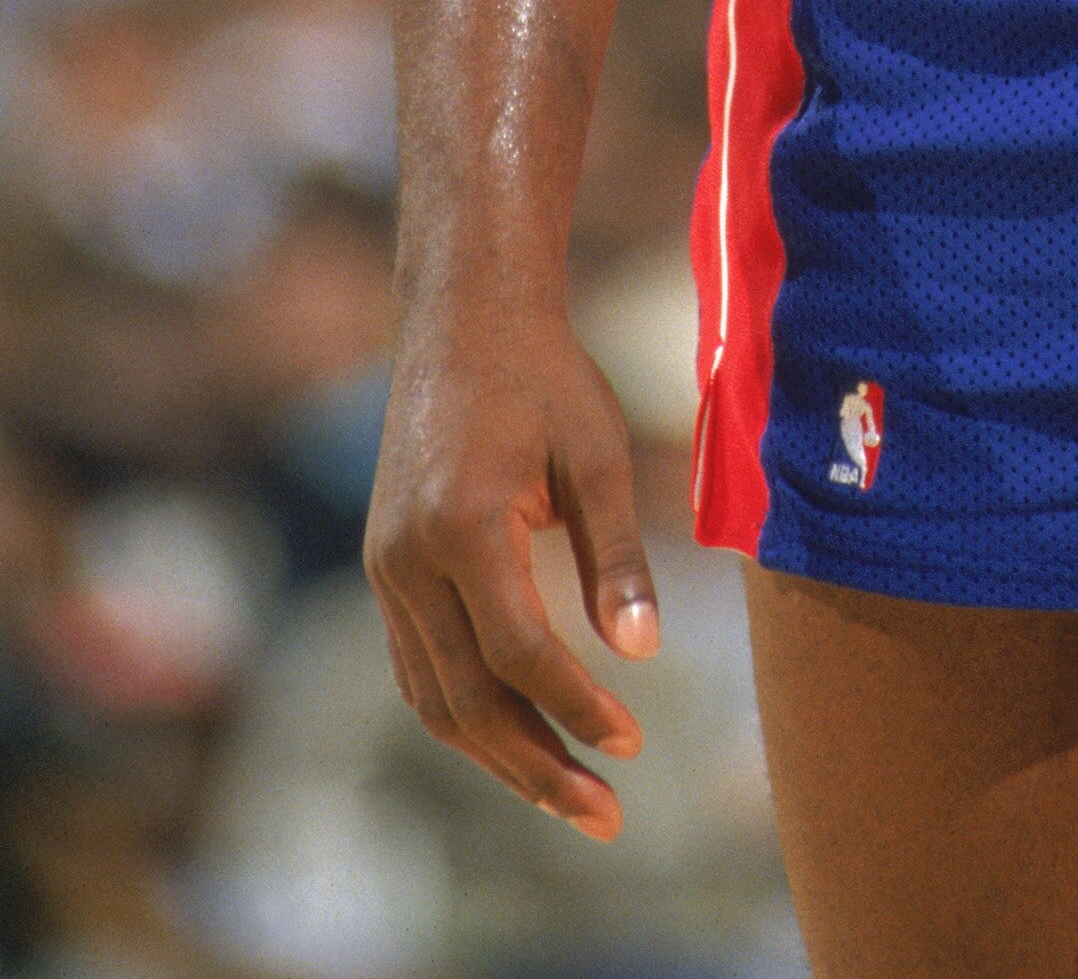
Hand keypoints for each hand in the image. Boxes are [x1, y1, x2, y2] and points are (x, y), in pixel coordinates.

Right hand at [366, 296, 661, 836]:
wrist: (464, 314)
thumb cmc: (545, 373)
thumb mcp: (597, 450)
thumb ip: (617, 554)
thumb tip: (643, 652)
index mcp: (462, 523)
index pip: (519, 652)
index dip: (577, 707)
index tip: (634, 742)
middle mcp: (407, 557)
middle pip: (468, 698)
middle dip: (538, 765)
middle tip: (608, 813)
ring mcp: (385, 567)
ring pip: (434, 697)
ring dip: (501, 756)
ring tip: (571, 798)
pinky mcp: (385, 567)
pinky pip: (418, 667)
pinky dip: (466, 715)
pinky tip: (518, 740)